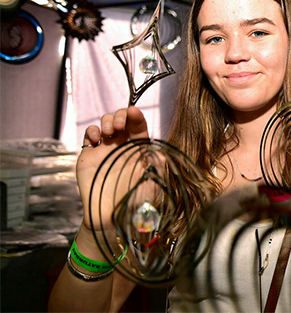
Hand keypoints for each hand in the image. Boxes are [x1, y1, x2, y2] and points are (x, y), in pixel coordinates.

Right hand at [77, 107, 149, 230]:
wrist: (110, 216)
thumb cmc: (134, 201)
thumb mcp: (153, 183)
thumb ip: (159, 167)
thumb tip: (163, 153)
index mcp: (138, 148)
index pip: (138, 126)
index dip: (136, 116)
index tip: (133, 112)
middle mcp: (123, 145)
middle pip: (121, 119)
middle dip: (119, 115)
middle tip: (118, 126)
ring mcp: (106, 148)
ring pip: (105, 122)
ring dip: (107, 120)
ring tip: (108, 132)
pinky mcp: (90, 154)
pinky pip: (89, 134)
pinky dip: (92, 131)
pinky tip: (96, 139)